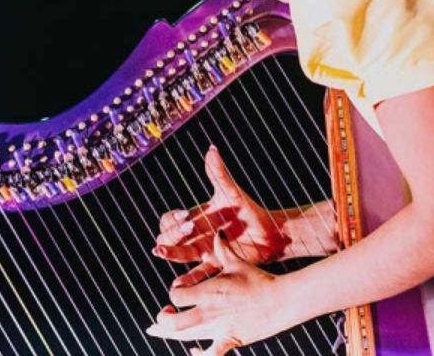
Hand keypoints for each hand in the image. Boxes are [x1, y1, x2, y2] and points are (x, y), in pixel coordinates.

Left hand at [146, 230, 297, 354]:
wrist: (281, 300)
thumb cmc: (258, 279)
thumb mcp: (237, 262)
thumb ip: (222, 249)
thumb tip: (217, 232)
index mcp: (208, 291)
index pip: (176, 296)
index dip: (173, 294)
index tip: (178, 292)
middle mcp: (209, 312)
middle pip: (173, 322)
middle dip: (163, 320)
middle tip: (163, 314)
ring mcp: (218, 328)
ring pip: (185, 337)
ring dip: (170, 334)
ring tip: (162, 330)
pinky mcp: (230, 340)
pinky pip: (210, 355)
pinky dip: (198, 355)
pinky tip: (193, 351)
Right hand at [153, 145, 289, 286]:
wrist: (271, 232)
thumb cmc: (250, 211)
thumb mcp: (233, 193)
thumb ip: (220, 174)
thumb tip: (211, 149)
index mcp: (197, 218)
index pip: (171, 220)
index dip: (173, 220)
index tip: (186, 216)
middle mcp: (197, 235)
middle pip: (169, 237)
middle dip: (171, 234)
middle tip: (186, 230)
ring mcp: (205, 251)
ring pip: (179, 255)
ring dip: (170, 253)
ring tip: (161, 252)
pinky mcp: (217, 264)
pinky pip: (199, 274)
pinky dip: (188, 279)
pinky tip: (178, 283)